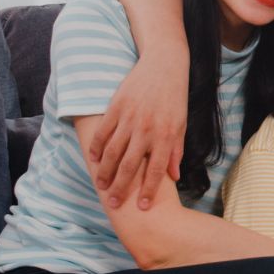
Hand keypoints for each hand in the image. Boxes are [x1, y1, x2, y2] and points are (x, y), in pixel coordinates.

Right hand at [87, 45, 188, 209]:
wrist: (163, 66)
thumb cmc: (174, 98)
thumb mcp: (181, 125)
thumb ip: (176, 151)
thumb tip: (174, 176)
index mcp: (166, 136)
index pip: (156, 170)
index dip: (148, 190)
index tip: (141, 206)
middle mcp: (147, 130)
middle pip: (131, 166)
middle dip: (121, 188)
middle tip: (113, 203)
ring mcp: (129, 119)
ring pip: (113, 152)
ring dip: (105, 171)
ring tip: (100, 185)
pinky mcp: (116, 107)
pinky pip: (103, 132)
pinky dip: (97, 147)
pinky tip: (93, 160)